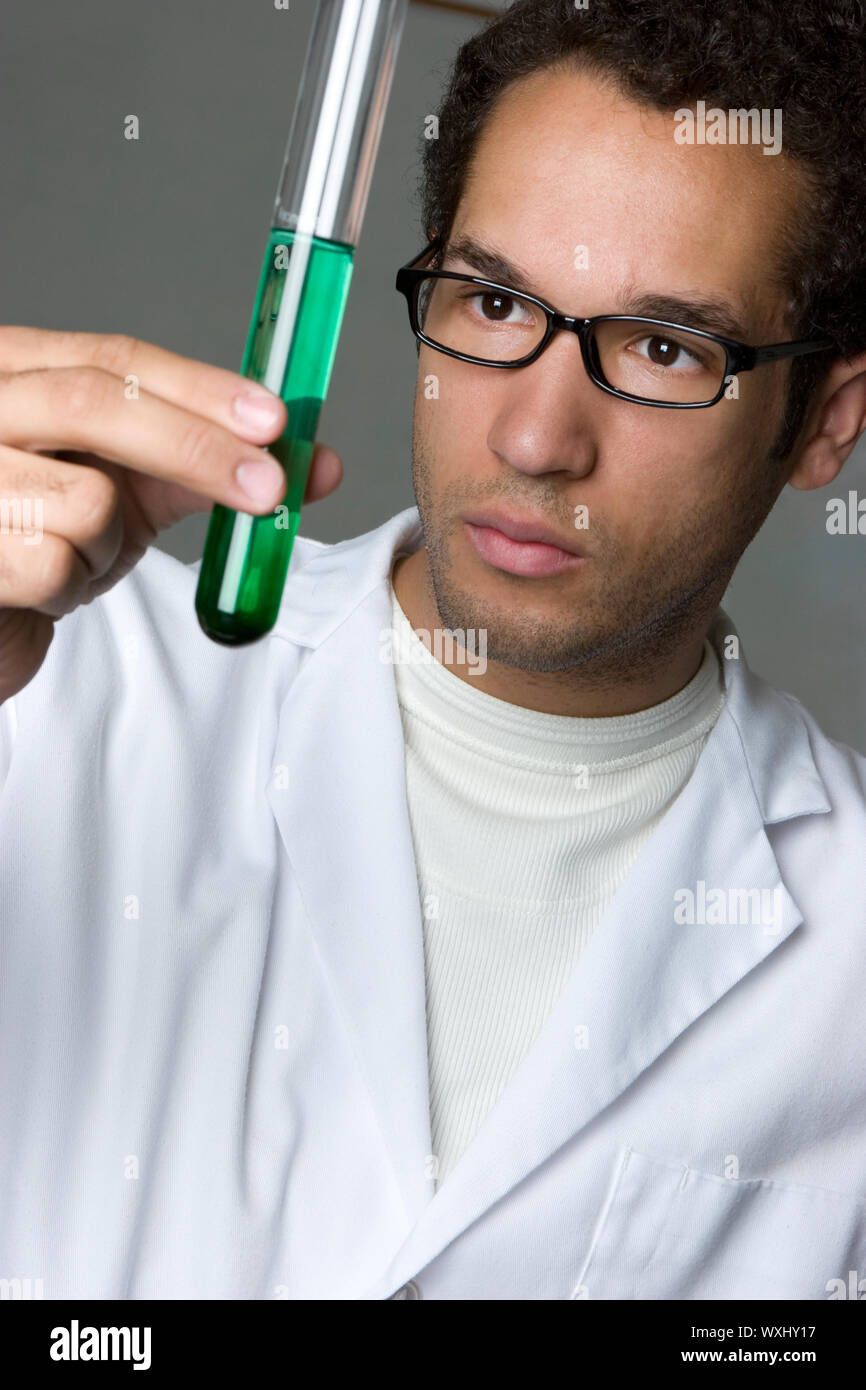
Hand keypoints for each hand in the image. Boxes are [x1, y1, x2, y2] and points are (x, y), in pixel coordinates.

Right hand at [0, 326, 342, 700]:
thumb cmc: (45, 536)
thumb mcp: (126, 489)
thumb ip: (205, 468)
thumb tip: (313, 464)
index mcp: (16, 370)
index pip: (114, 357)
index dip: (199, 387)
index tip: (271, 420)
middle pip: (94, 404)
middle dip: (194, 447)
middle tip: (265, 487)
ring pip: (84, 499)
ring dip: (108, 545)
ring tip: (79, 554)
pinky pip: (54, 564)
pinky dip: (71, 586)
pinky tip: (44, 586)